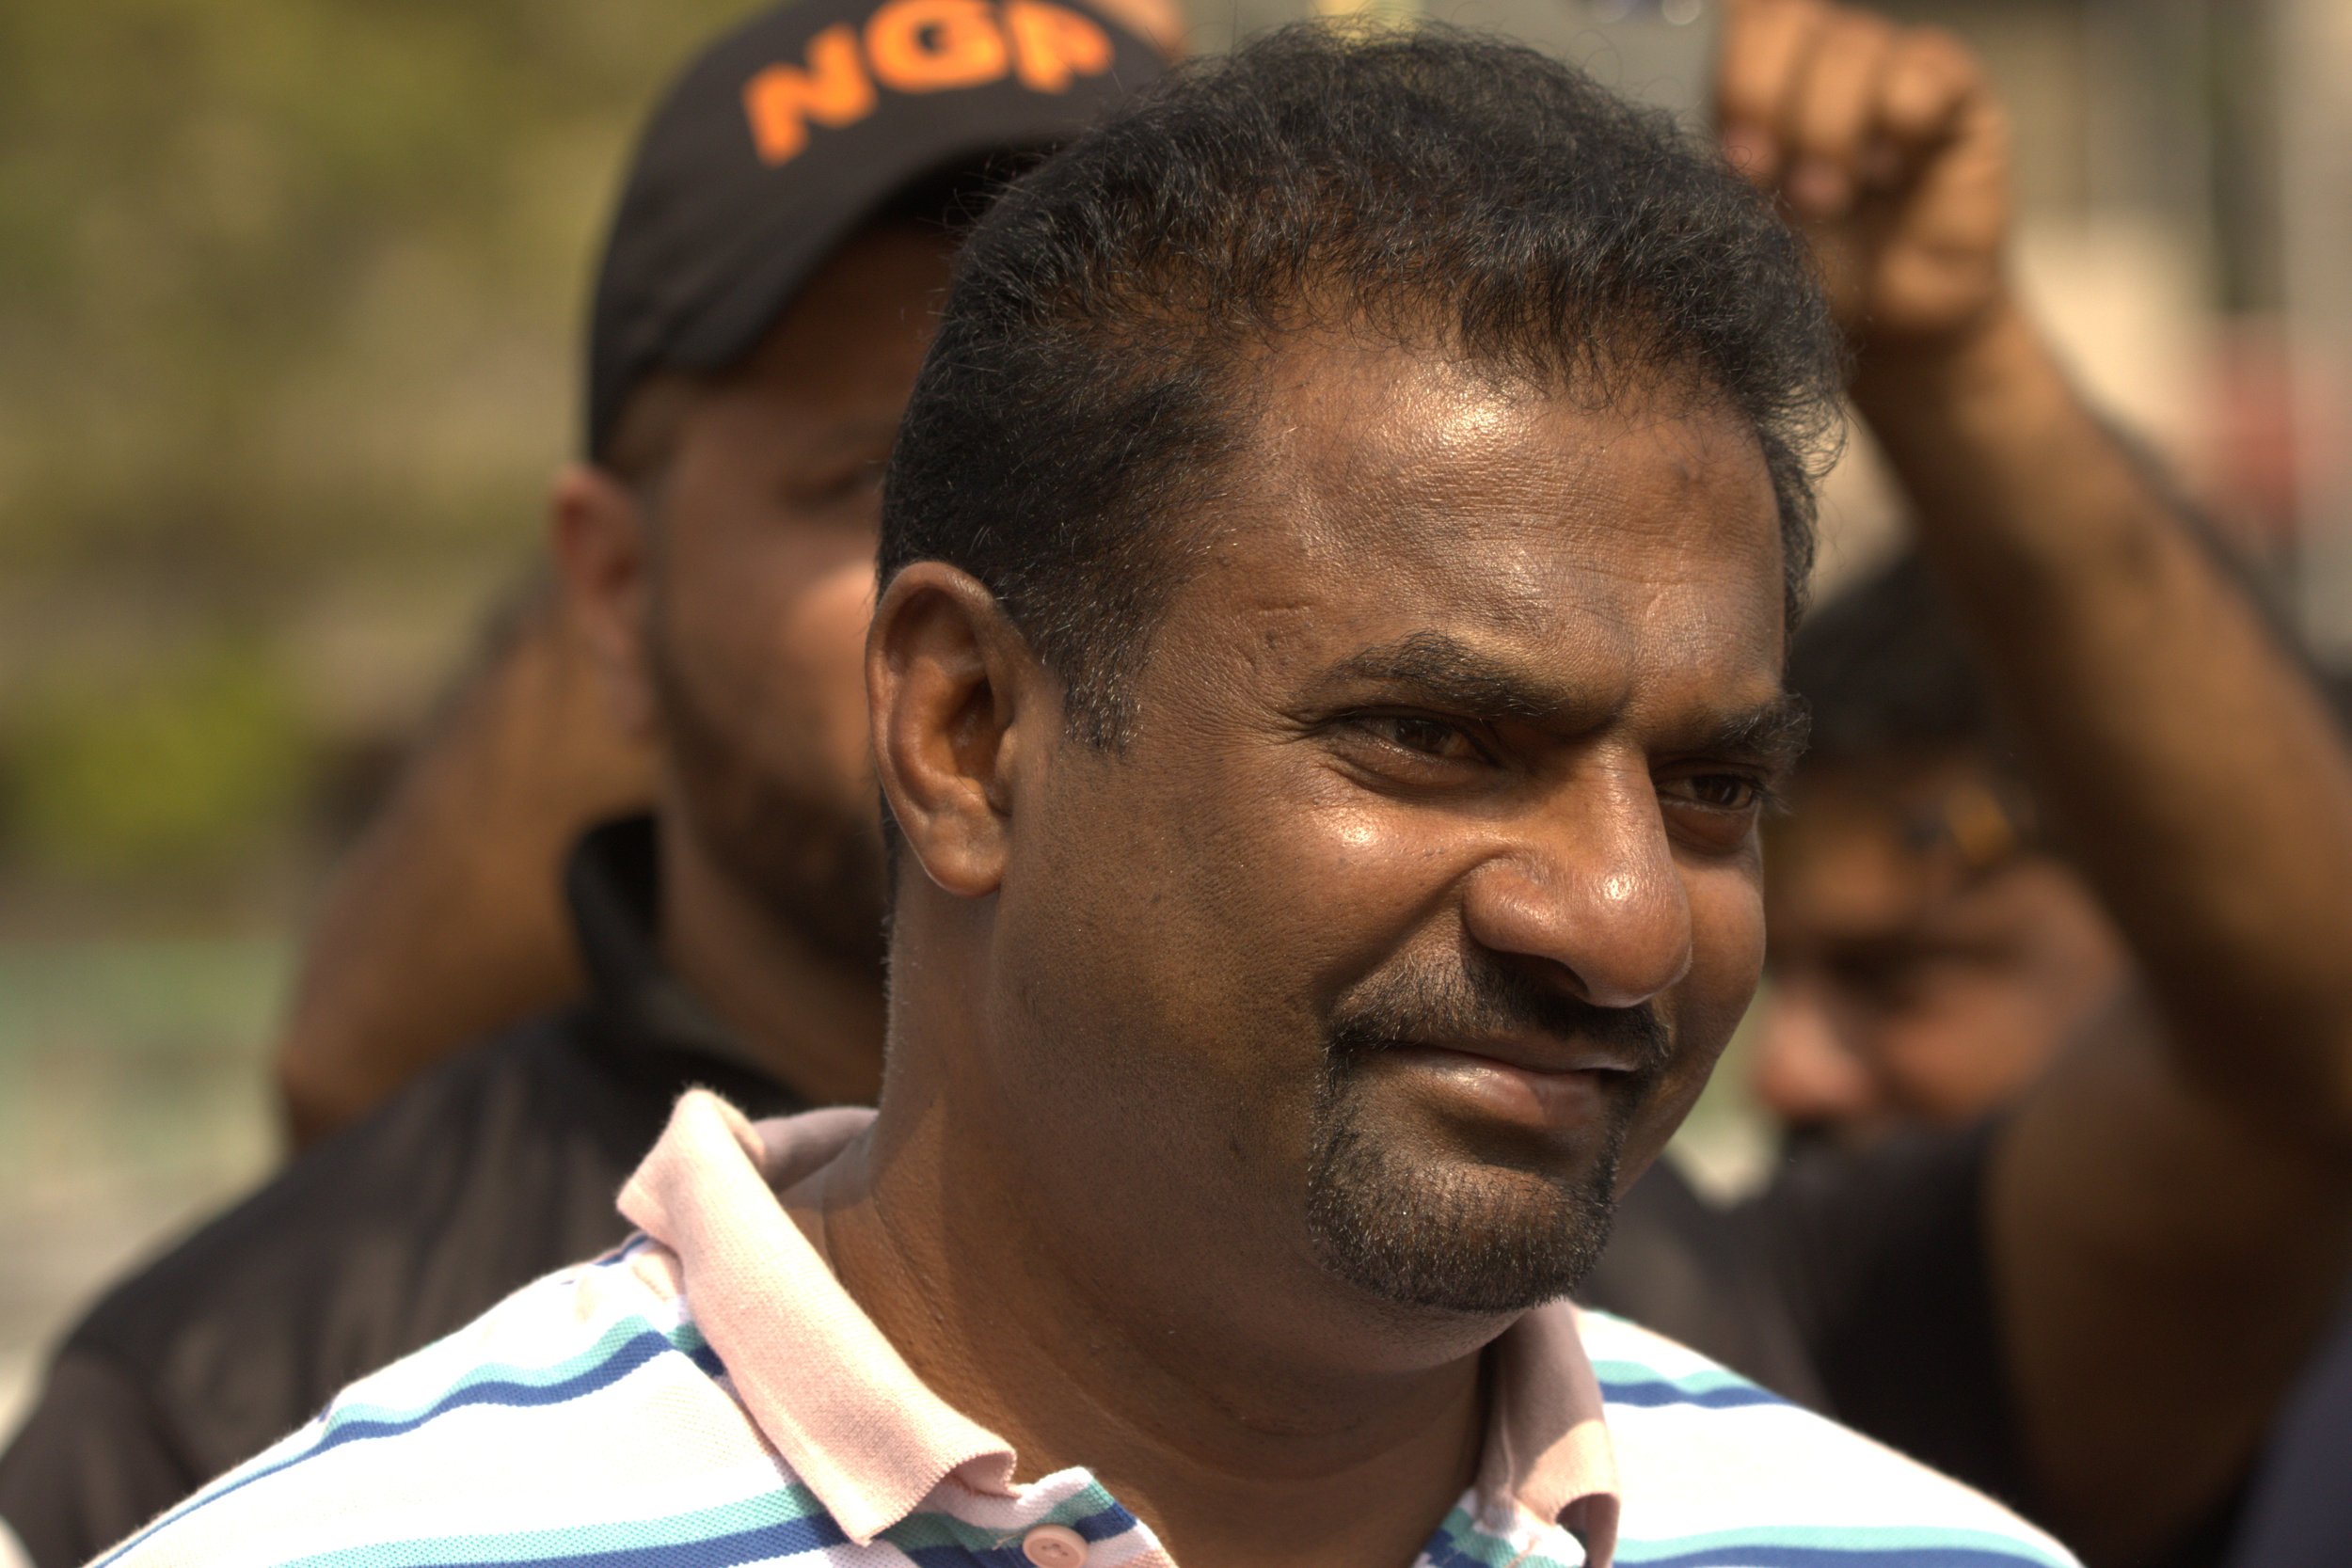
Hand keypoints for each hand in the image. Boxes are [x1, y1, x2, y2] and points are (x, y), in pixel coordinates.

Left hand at [1715, 0, 2012, 352]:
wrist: (1895, 321)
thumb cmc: (1811, 267)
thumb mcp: (1745, 223)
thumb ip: (1717, 171)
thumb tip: (1683, 145)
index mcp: (1761, 72)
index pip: (1736, 18)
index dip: (1725, 69)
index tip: (1723, 152)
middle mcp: (1822, 54)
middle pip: (1785, 16)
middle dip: (1761, 93)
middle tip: (1760, 173)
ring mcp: (1889, 63)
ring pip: (1851, 46)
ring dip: (1827, 129)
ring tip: (1825, 198)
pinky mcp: (1955, 90)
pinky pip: (1925, 73)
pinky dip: (1899, 120)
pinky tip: (1889, 172)